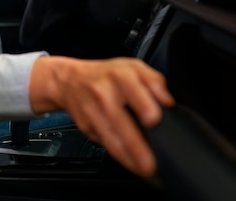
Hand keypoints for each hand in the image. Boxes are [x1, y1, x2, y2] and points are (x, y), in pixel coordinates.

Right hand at [30, 56, 174, 177]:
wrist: (68, 81)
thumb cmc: (105, 75)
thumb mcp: (131, 66)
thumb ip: (154, 80)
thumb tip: (167, 101)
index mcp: (119, 76)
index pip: (131, 90)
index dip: (142, 104)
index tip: (152, 120)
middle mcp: (103, 93)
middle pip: (118, 119)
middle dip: (134, 142)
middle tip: (149, 161)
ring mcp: (92, 112)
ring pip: (109, 137)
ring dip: (127, 156)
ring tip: (143, 169)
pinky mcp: (86, 127)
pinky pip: (105, 144)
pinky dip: (120, 156)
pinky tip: (132, 164)